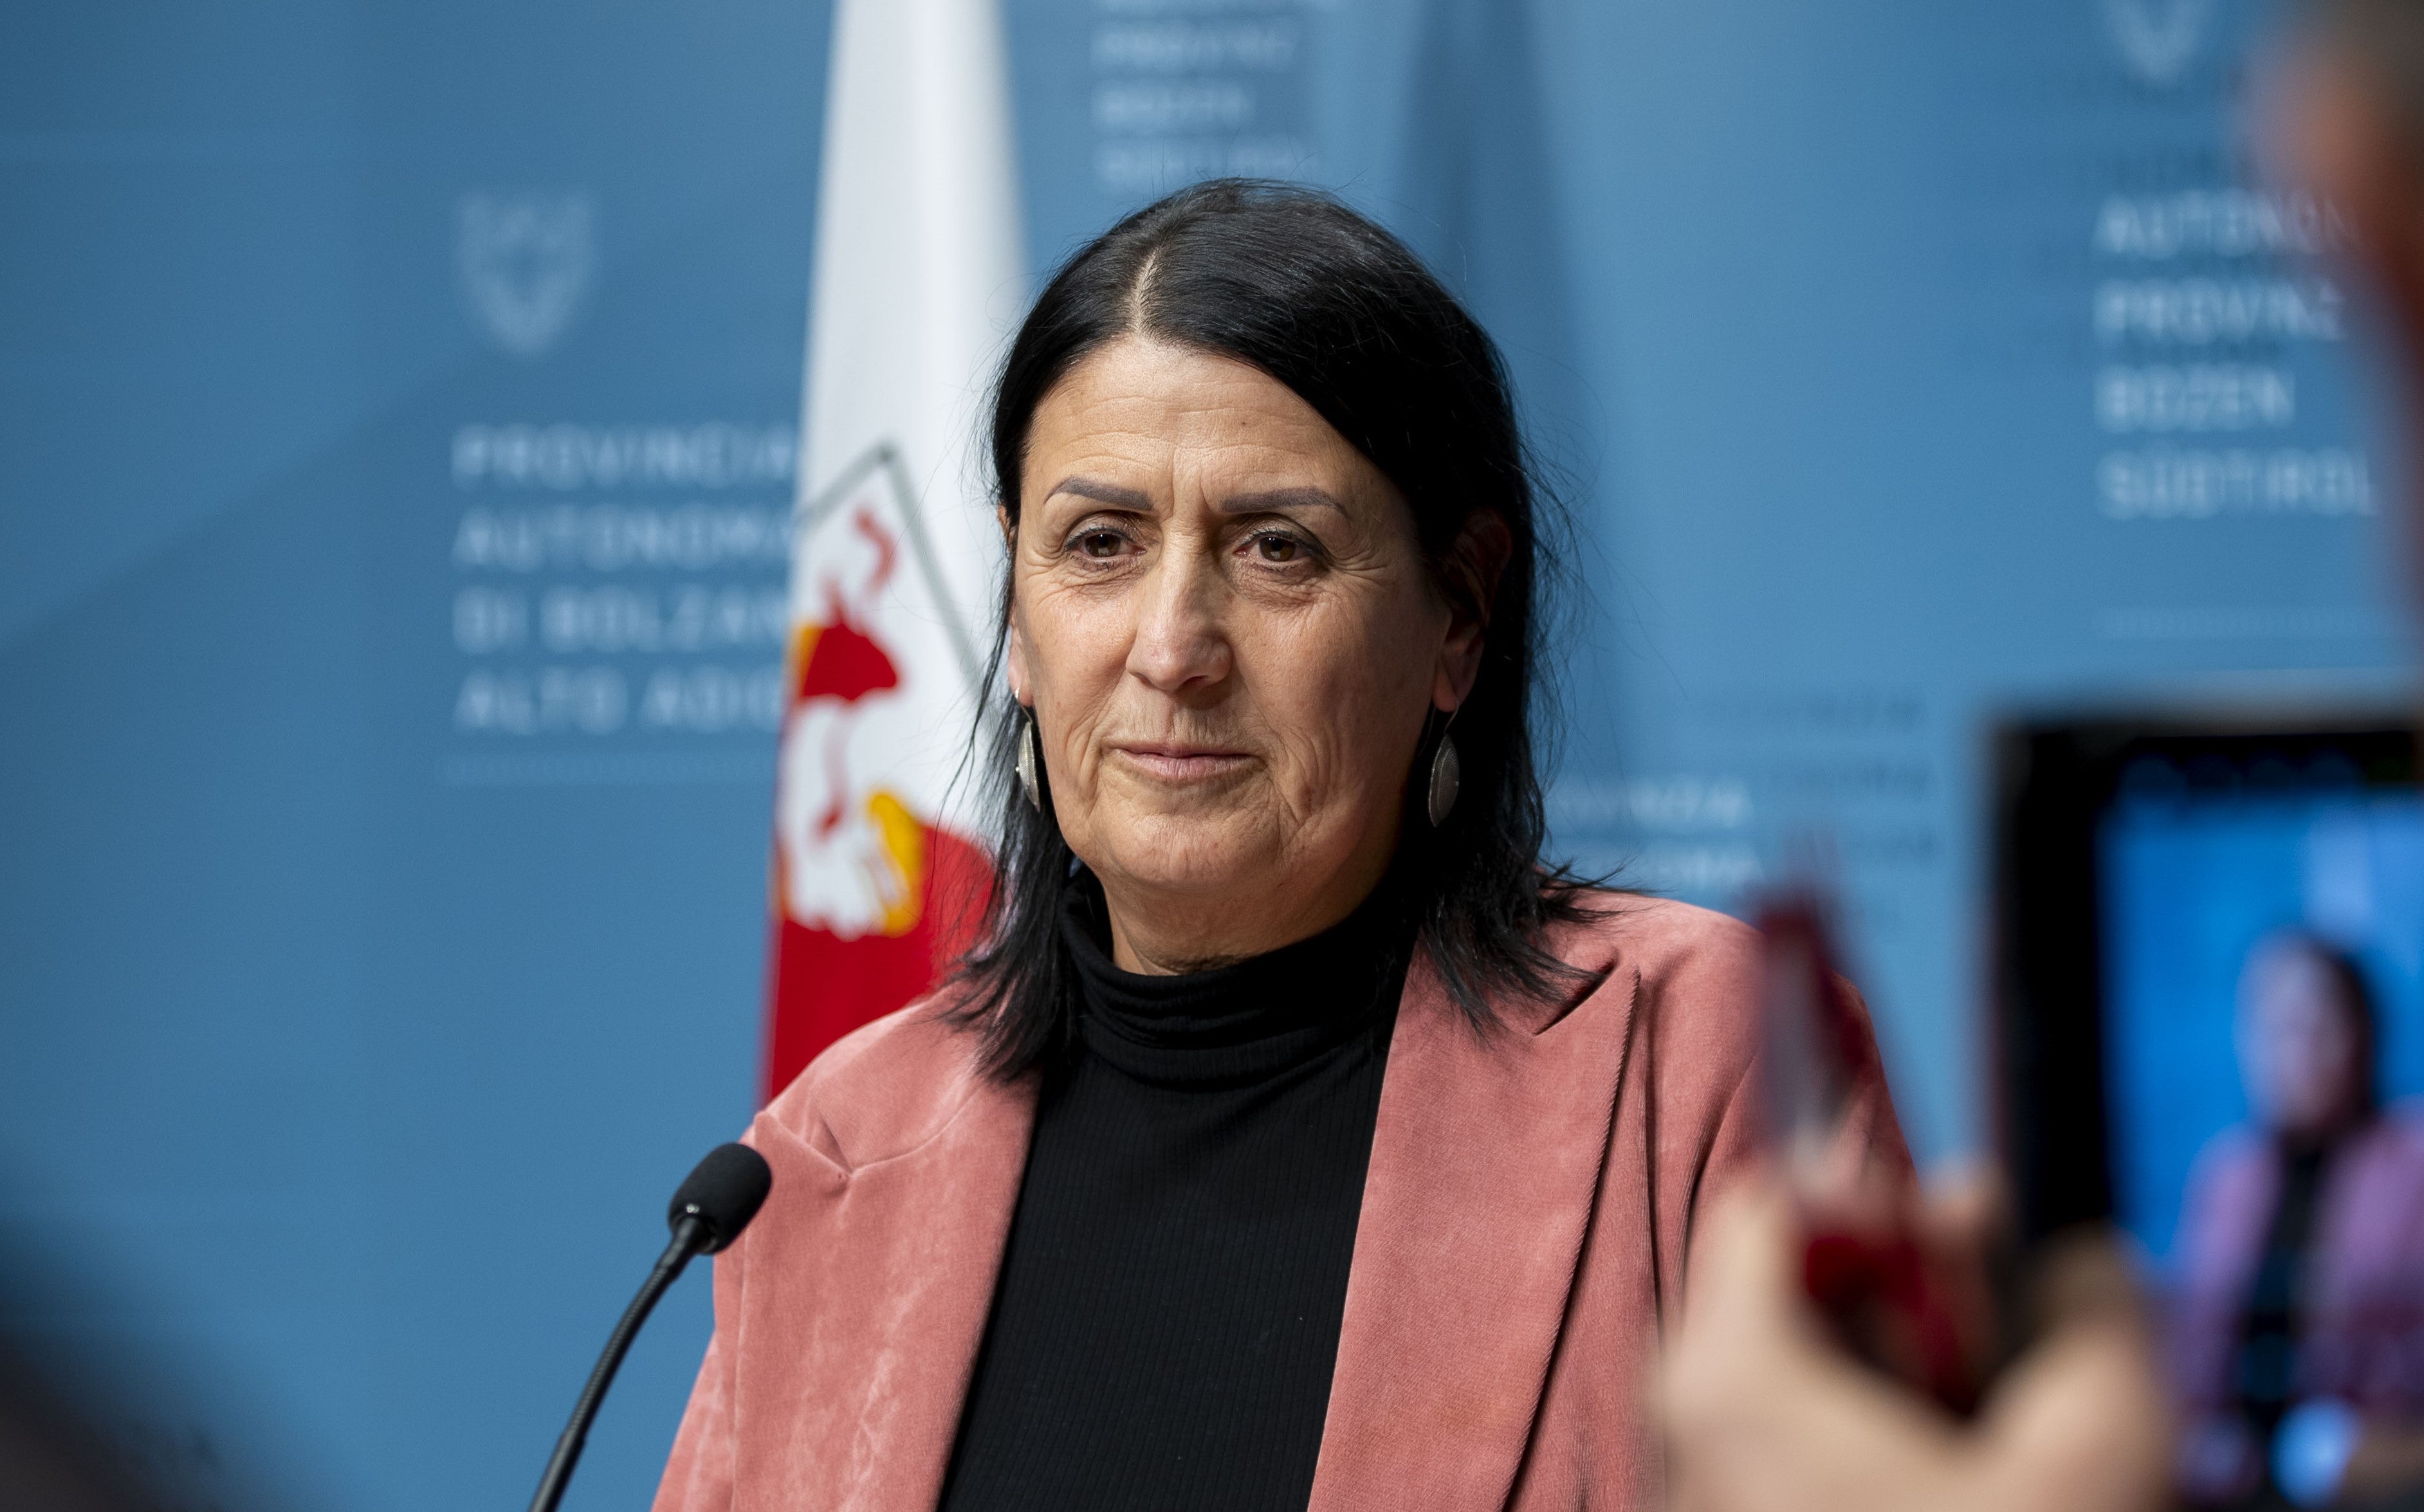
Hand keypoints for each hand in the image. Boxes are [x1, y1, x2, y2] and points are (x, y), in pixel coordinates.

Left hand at [1663, 1179, 2172, 1511]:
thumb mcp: (2092, 1459)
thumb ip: (2095, 1312)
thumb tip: (2073, 1249)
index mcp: (1727, 1373)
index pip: (1780, 1204)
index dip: (1888, 1206)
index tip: (1975, 1255)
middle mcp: (1679, 1430)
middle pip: (1792, 1299)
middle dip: (1910, 1318)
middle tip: (1996, 1377)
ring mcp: (1694, 1499)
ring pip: (1803, 1395)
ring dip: (1906, 1406)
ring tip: (1987, 1467)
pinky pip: (1791, 1469)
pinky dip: (1875, 1471)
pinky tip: (1953, 1503)